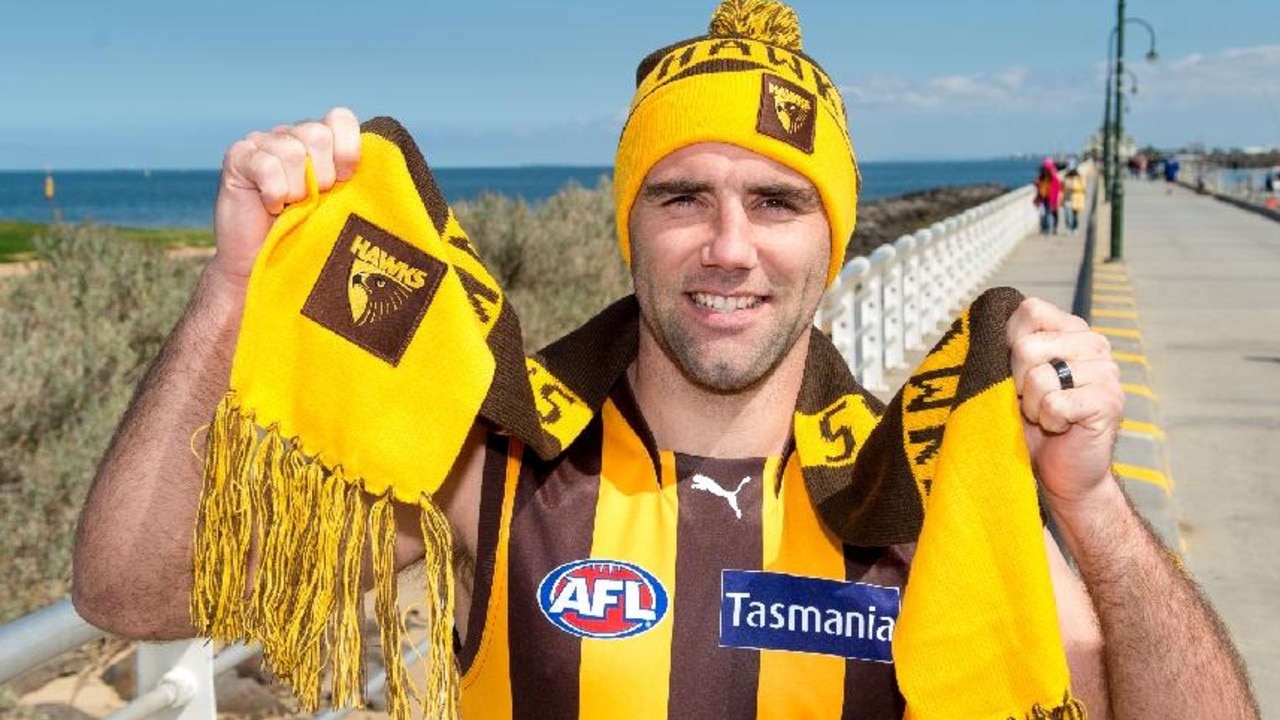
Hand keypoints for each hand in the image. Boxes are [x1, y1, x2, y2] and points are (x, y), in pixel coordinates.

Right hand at [208, 107, 361, 288]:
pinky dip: (275, 192)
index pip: (340, 118)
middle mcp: (290, 136)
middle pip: (318, 134)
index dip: (348, 148)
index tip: (347, 179)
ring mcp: (261, 143)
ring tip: (292, 206)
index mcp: (319, 142)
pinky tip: (272, 206)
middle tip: (314, 199)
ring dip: (297, 189)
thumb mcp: (341, 205)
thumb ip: (358, 181)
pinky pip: (266, 165)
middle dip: (323, 174)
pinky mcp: (238, 157)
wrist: (267, 268)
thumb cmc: (308, 237)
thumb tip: (384, 168)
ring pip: (292, 151)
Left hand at [1007, 298, 1123, 516]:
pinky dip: (1048, 421)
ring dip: (1033, 405)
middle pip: (1026, 346)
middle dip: (1016, 382)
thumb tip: (984, 322)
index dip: (1008, 343)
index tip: (1014, 373)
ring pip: (1039, 377)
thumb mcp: (1012, 378)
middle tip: (1032, 402)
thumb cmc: (1032, 423)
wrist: (1062, 472)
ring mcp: (1106, 371)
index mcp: (1071, 330)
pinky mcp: (1109, 401)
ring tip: (1047, 416)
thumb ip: (1007, 345)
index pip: (1030, 311)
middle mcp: (1093, 344)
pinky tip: (1061, 427)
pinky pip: (1054, 403)